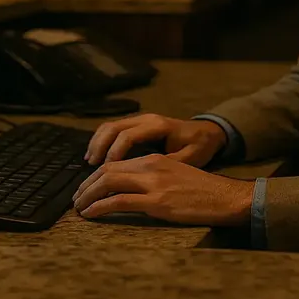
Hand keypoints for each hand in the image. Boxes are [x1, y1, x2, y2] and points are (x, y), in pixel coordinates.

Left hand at [72, 153, 253, 226]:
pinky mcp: (156, 202)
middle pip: (107, 170)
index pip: (116, 163)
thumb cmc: (202, 191)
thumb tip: (131, 188)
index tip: (86, 187)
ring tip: (80, 207)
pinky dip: (100, 207)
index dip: (96, 175)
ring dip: (88, 195)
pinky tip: (91, 214)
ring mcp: (153, 184)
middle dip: (87, 184)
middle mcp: (150, 166)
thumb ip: (153, 176)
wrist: (224, 197)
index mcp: (154, 159)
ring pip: (109, 183)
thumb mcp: (175, 175)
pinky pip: (119, 201)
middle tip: (77, 198)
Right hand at [85, 113, 227, 167]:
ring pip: (110, 126)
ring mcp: (140, 120)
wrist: (208, 132)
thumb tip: (143, 179)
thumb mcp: (189, 159)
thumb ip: (166, 166)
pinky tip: (97, 158)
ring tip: (90, 163)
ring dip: (97, 143)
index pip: (127, 136)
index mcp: (158, 126)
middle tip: (91, 168)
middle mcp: (146, 119)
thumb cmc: (199, 147)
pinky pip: (113, 129)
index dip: (114, 152)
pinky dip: (102, 141)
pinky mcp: (137, 125)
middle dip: (99, 147)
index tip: (106, 170)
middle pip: (113, 128)